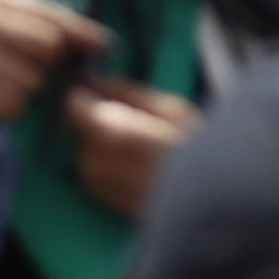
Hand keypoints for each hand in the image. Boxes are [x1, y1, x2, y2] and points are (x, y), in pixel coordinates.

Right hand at [0, 0, 116, 132]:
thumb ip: (11, 24)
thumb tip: (71, 40)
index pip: (47, 11)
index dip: (80, 31)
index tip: (102, 44)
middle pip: (48, 45)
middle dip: (44, 68)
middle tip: (16, 78)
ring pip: (32, 79)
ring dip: (18, 93)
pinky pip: (14, 103)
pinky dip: (3, 112)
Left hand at [58, 79, 195, 220]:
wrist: (205, 200)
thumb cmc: (194, 152)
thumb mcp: (168, 108)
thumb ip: (125, 91)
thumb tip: (96, 78)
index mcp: (105, 131)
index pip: (73, 104)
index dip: (87, 94)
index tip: (101, 90)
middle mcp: (92, 159)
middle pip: (79, 127)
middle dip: (97, 119)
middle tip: (133, 118)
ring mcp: (94, 183)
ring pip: (85, 148)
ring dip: (102, 141)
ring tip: (138, 142)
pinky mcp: (100, 199)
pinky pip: (92, 170)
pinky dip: (106, 162)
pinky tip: (134, 162)